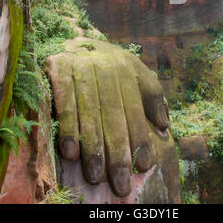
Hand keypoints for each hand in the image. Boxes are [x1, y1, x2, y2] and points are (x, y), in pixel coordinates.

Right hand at [47, 38, 169, 197]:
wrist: (72, 41)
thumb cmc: (107, 65)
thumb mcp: (134, 72)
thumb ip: (151, 95)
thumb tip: (165, 125)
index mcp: (125, 68)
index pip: (134, 107)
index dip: (140, 137)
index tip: (144, 165)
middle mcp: (104, 66)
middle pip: (113, 113)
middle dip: (118, 150)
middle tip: (121, 182)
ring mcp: (80, 66)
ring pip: (89, 112)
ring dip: (92, 146)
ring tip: (96, 176)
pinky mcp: (58, 68)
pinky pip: (64, 103)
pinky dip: (68, 128)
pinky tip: (71, 153)